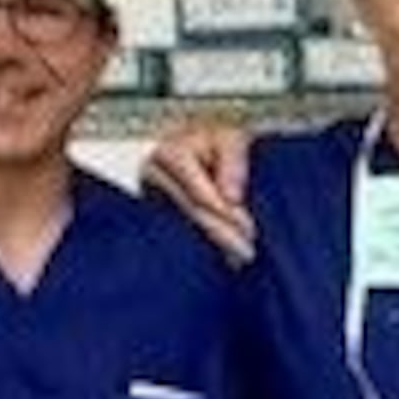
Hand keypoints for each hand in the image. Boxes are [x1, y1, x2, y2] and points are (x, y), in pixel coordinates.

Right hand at [141, 117, 261, 265]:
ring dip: (214, 244)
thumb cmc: (219, 139)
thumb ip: (234, 164)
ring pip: (186, 226)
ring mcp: (151, 195)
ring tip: (239, 260)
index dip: (225, 213)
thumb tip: (231, 197)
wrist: (204, 142)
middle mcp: (153, 175)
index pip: (198, 192)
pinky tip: (225, 257)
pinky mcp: (156, 210)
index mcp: (169, 154)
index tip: (248, 229)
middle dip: (222, 234)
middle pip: (192, 211)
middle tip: (248, 253)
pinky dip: (205, 242)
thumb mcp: (232, 138)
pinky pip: (181, 230)